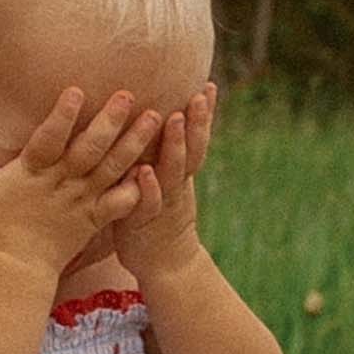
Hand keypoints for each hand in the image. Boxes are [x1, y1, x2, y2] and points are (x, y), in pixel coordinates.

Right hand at [0, 85, 161, 284]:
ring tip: (154, 118)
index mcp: (32, 172)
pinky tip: (157, 167)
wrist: (18, 266)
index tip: (76, 91)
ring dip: (133, 144)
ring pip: (111, 169)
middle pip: (88, 150)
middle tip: (128, 95)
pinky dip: (138, 188)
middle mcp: (60, 184)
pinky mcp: (96, 219)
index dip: (62, 116)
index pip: (48, 139)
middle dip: (109, 122)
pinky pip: (120, 203)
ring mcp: (81, 201)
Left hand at [121, 82, 216, 280]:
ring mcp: (163, 204)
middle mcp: (177, 186)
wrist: (166, 268)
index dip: (204, 115)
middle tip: (199, 94)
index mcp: (181, 174)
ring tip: (174, 119)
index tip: (209, 85)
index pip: (197, 139)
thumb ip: (164, 155)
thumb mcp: (166, 184)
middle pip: (192, 150)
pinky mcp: (144, 223)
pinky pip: (148, 203)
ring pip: (173, 172)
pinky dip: (149, 187)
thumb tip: (158, 120)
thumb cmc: (158, 219)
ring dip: (175, 146)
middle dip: (197, 123)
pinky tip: (146, 171)